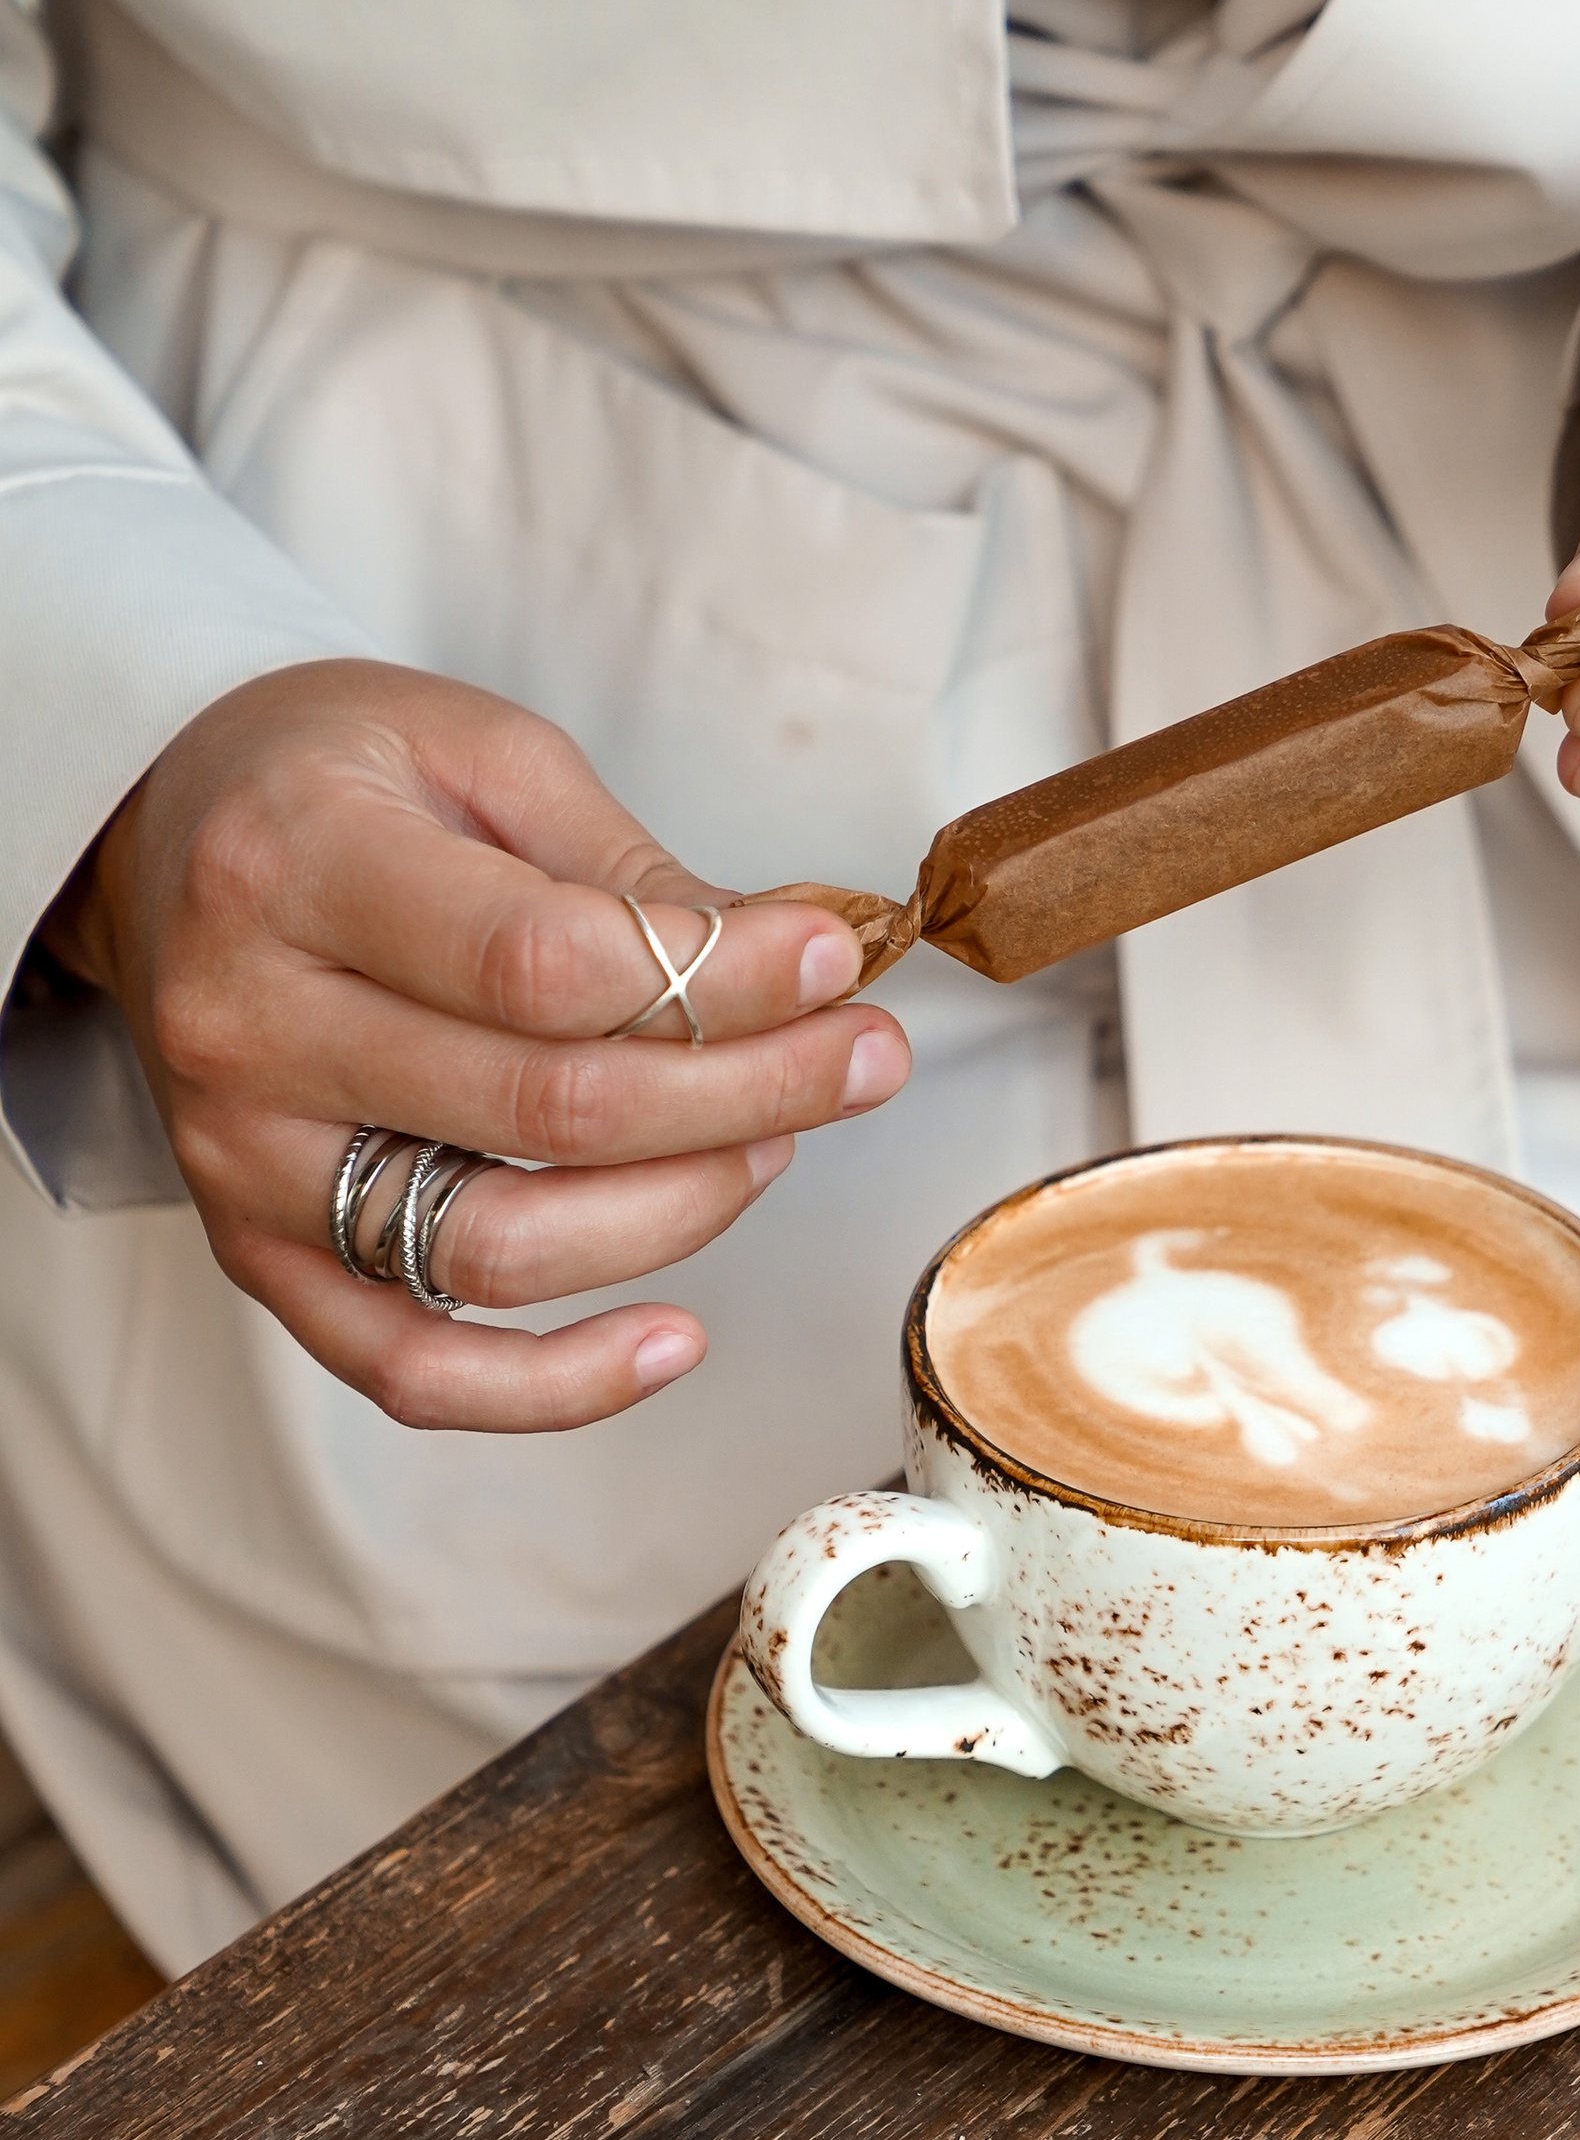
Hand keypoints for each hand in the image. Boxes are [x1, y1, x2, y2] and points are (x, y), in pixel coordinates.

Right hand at [46, 660, 908, 1428]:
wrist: (158, 840)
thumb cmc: (334, 783)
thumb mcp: (478, 751)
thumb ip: (622, 867)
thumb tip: (788, 969)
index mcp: (294, 864)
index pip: (544, 967)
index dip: (716, 980)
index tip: (829, 959)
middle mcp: (248, 1024)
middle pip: (549, 1114)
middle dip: (747, 1093)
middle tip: (862, 1058)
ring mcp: (245, 1161)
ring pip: (501, 1250)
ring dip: (682, 1214)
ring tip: (772, 1143)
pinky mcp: (258, 1256)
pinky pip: (410, 1371)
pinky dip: (552, 1388)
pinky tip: (672, 1344)